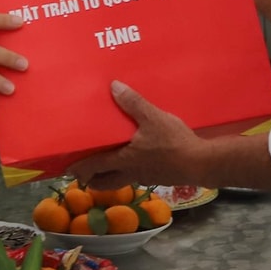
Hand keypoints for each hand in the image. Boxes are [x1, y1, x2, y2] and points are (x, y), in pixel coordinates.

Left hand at [68, 82, 204, 188]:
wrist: (202, 163)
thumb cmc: (173, 143)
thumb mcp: (152, 118)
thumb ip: (133, 103)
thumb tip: (113, 87)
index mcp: (124, 160)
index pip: (95, 167)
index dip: (80, 169)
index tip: (68, 169)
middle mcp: (131, 173)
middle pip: (105, 182)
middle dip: (92, 180)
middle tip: (84, 174)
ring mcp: (146, 177)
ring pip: (121, 180)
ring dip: (111, 176)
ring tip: (107, 166)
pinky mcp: (160, 177)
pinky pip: (138, 176)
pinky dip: (130, 170)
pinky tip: (136, 159)